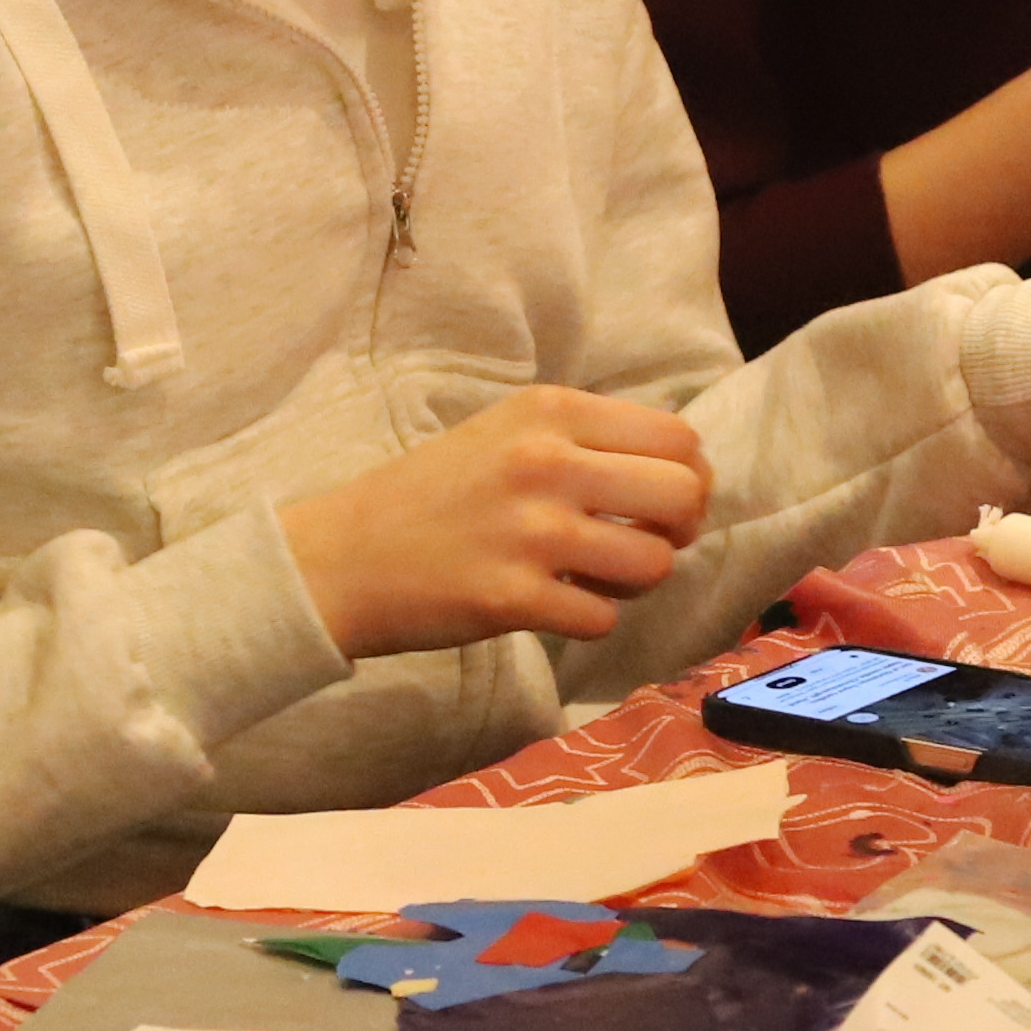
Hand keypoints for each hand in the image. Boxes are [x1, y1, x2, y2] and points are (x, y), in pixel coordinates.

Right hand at [284, 385, 712, 656]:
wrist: (342, 556)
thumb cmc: (431, 494)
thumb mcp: (506, 431)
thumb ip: (586, 441)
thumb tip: (682, 477)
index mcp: (550, 411)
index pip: (678, 439)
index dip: (688, 477)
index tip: (661, 502)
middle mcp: (547, 462)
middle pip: (683, 495)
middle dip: (679, 529)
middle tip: (644, 542)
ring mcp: (532, 532)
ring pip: (655, 564)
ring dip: (636, 581)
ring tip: (596, 577)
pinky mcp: (514, 598)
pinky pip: (604, 618)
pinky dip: (589, 619)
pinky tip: (554, 604)